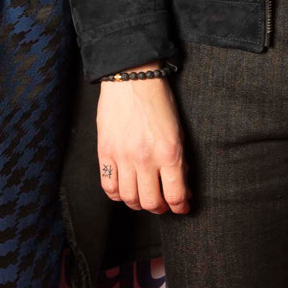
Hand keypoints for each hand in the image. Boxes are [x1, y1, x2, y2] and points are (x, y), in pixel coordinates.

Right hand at [97, 74, 189, 214]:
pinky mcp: (105, 153)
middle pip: (151, 202)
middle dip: (159, 208)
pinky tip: (124, 189)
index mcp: (169, 153)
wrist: (131, 80)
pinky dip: (117, 195)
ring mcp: (123, 157)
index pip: (175, 195)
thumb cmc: (158, 103)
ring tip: (143, 197)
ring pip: (129, 198)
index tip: (181, 208)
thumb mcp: (178, 132)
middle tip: (162, 204)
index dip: (180, 207)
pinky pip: (108, 186)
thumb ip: (179, 162)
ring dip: (138, 203)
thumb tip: (183, 190)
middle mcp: (146, 159)